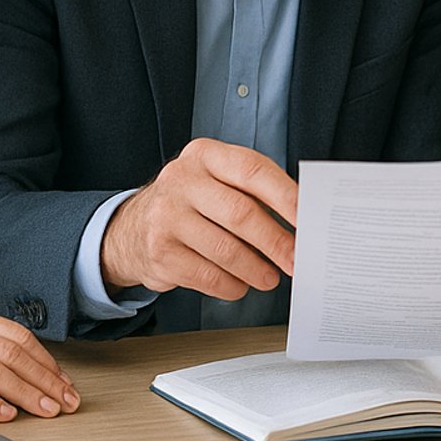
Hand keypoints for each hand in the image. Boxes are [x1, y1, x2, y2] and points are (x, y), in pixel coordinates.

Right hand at [100, 139, 297, 299]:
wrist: (131, 229)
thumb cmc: (191, 203)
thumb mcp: (215, 180)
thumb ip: (253, 191)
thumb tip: (301, 220)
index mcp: (204, 155)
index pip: (252, 170)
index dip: (285, 195)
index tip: (310, 218)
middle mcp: (182, 180)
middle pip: (240, 213)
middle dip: (276, 241)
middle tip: (297, 259)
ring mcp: (166, 217)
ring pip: (225, 249)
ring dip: (256, 269)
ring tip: (271, 277)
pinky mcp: (160, 252)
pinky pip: (207, 275)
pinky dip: (231, 285)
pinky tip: (240, 284)